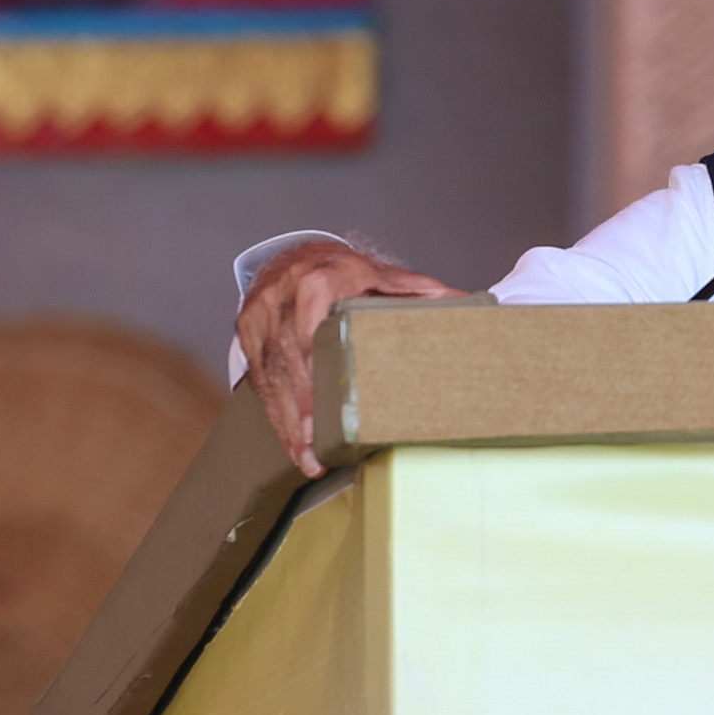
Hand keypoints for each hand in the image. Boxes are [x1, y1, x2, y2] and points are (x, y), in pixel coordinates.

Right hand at [237, 238, 460, 477]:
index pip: (311, 333)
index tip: (322, 408)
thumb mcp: (382, 275)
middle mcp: (281, 302)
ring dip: (288, 424)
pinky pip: (260, 382)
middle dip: (300, 413)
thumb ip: (418, 292)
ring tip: (308, 459)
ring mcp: (260, 321)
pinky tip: (294, 444)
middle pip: (288, 365)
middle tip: (316, 451)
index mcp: (317, 282)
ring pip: (270, 379)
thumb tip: (465, 305)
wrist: (293, 256)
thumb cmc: (342, 270)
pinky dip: (277, 415)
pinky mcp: (248, 336)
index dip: (312, 374)